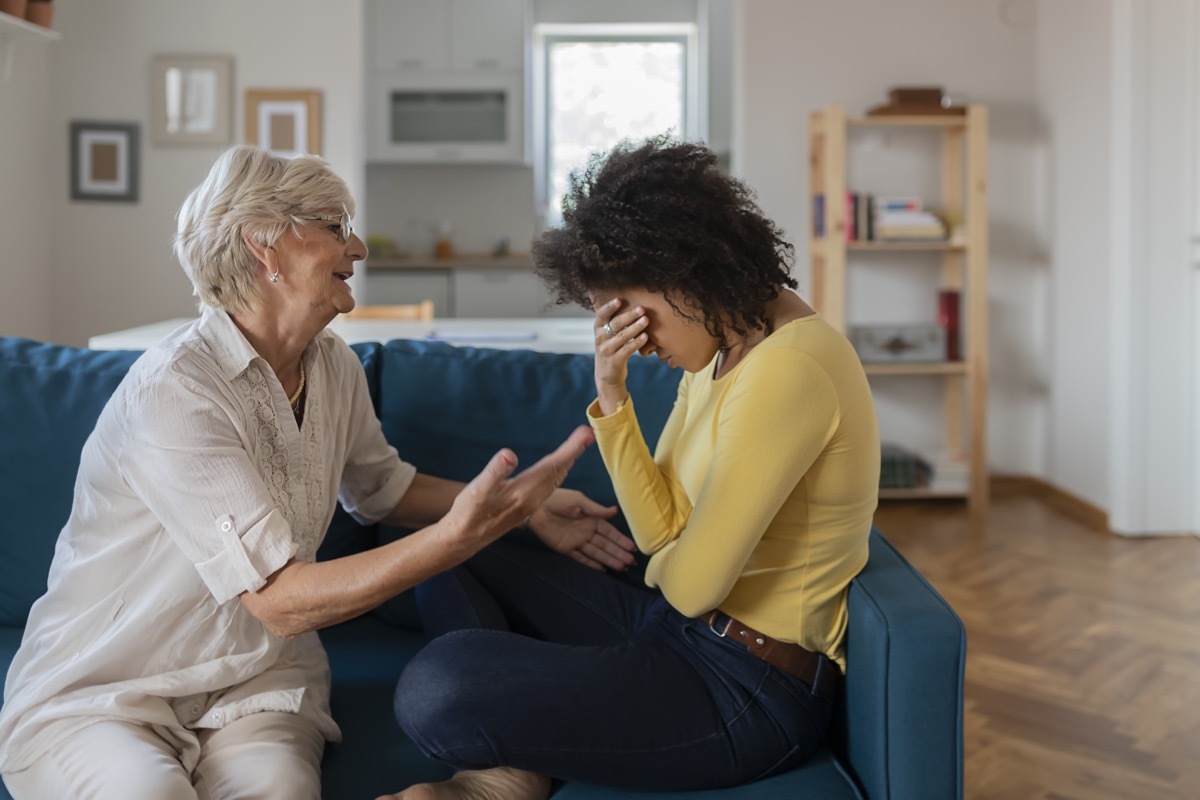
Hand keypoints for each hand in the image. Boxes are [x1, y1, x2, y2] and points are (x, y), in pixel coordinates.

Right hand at [444, 426, 594, 556]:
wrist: (466, 537)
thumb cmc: (469, 512)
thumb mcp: (477, 489)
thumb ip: (495, 471)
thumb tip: (509, 454)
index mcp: (524, 491)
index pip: (552, 466)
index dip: (570, 449)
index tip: (585, 435)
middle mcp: (534, 498)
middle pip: (559, 470)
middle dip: (575, 451)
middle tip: (588, 433)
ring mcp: (533, 503)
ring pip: (557, 478)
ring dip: (569, 460)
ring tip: (580, 444)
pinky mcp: (528, 505)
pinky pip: (551, 484)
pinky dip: (559, 470)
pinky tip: (560, 465)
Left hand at [529, 488, 636, 571]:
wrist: (536, 506)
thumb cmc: (558, 499)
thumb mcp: (578, 500)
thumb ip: (596, 509)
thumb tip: (615, 511)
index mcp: (591, 519)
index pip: (609, 532)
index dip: (620, 539)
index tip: (632, 547)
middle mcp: (586, 531)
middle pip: (605, 544)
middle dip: (618, 552)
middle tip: (631, 562)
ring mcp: (576, 541)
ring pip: (596, 552)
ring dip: (609, 559)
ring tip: (622, 567)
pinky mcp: (565, 548)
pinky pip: (580, 558)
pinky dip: (591, 564)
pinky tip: (603, 569)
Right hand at [592, 296, 648, 414]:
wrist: (607, 376)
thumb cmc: (611, 350)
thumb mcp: (607, 336)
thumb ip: (614, 322)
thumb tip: (631, 304)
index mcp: (598, 329)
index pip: (601, 315)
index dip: (610, 307)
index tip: (620, 300)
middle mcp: (600, 339)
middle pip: (615, 324)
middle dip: (629, 315)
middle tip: (641, 309)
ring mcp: (607, 350)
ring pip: (622, 336)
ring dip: (635, 327)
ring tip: (646, 320)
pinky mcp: (615, 361)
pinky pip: (627, 349)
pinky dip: (637, 342)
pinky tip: (645, 337)